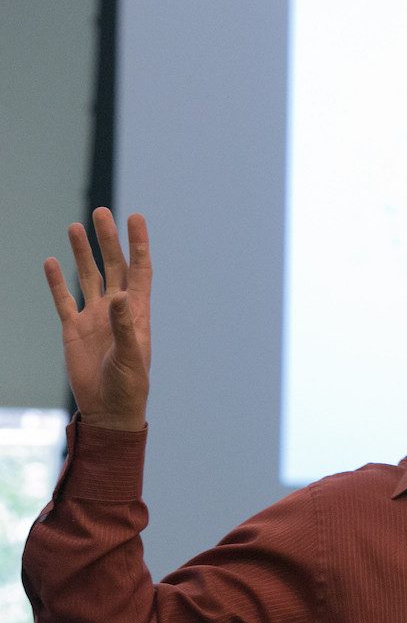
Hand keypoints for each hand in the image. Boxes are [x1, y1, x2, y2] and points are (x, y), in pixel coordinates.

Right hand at [45, 208, 151, 430]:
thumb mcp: (130, 356)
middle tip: (101, 212)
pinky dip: (56, 282)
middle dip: (108, 240)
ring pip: (88, 277)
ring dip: (82, 253)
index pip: (140, 270)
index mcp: (138, 312)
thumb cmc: (129, 386)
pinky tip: (50, 261)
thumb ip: (125, 326)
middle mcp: (117, 309)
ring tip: (75, 227)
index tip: (136, 217)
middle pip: (113, 266)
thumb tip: (121, 296)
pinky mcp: (74, 330)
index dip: (139, 244)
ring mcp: (95, 317)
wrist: (109, 410)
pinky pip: (64, 300)